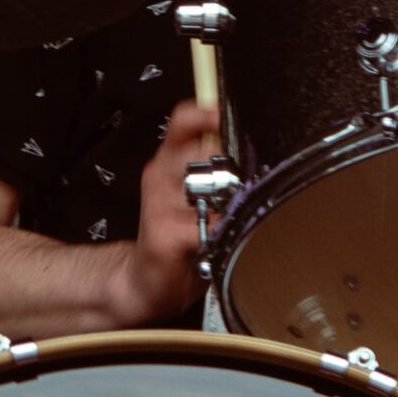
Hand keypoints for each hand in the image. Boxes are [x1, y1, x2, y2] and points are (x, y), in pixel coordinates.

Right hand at [107, 100, 220, 326]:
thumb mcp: (196, 194)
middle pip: (206, 150)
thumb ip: (216, 168)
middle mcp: (161, 174)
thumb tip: (252, 146)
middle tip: (237, 191)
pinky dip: (220, 230)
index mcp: (169, 160)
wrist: (146, 281)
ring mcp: (160, 201)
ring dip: (226, 202)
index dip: (208, 115)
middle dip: (231, 170)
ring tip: (224, 219)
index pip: (185, 120)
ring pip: (209, 184)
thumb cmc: (180, 236)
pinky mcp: (163, 231)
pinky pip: (206, 222)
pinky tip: (218, 239)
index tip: (227, 120)